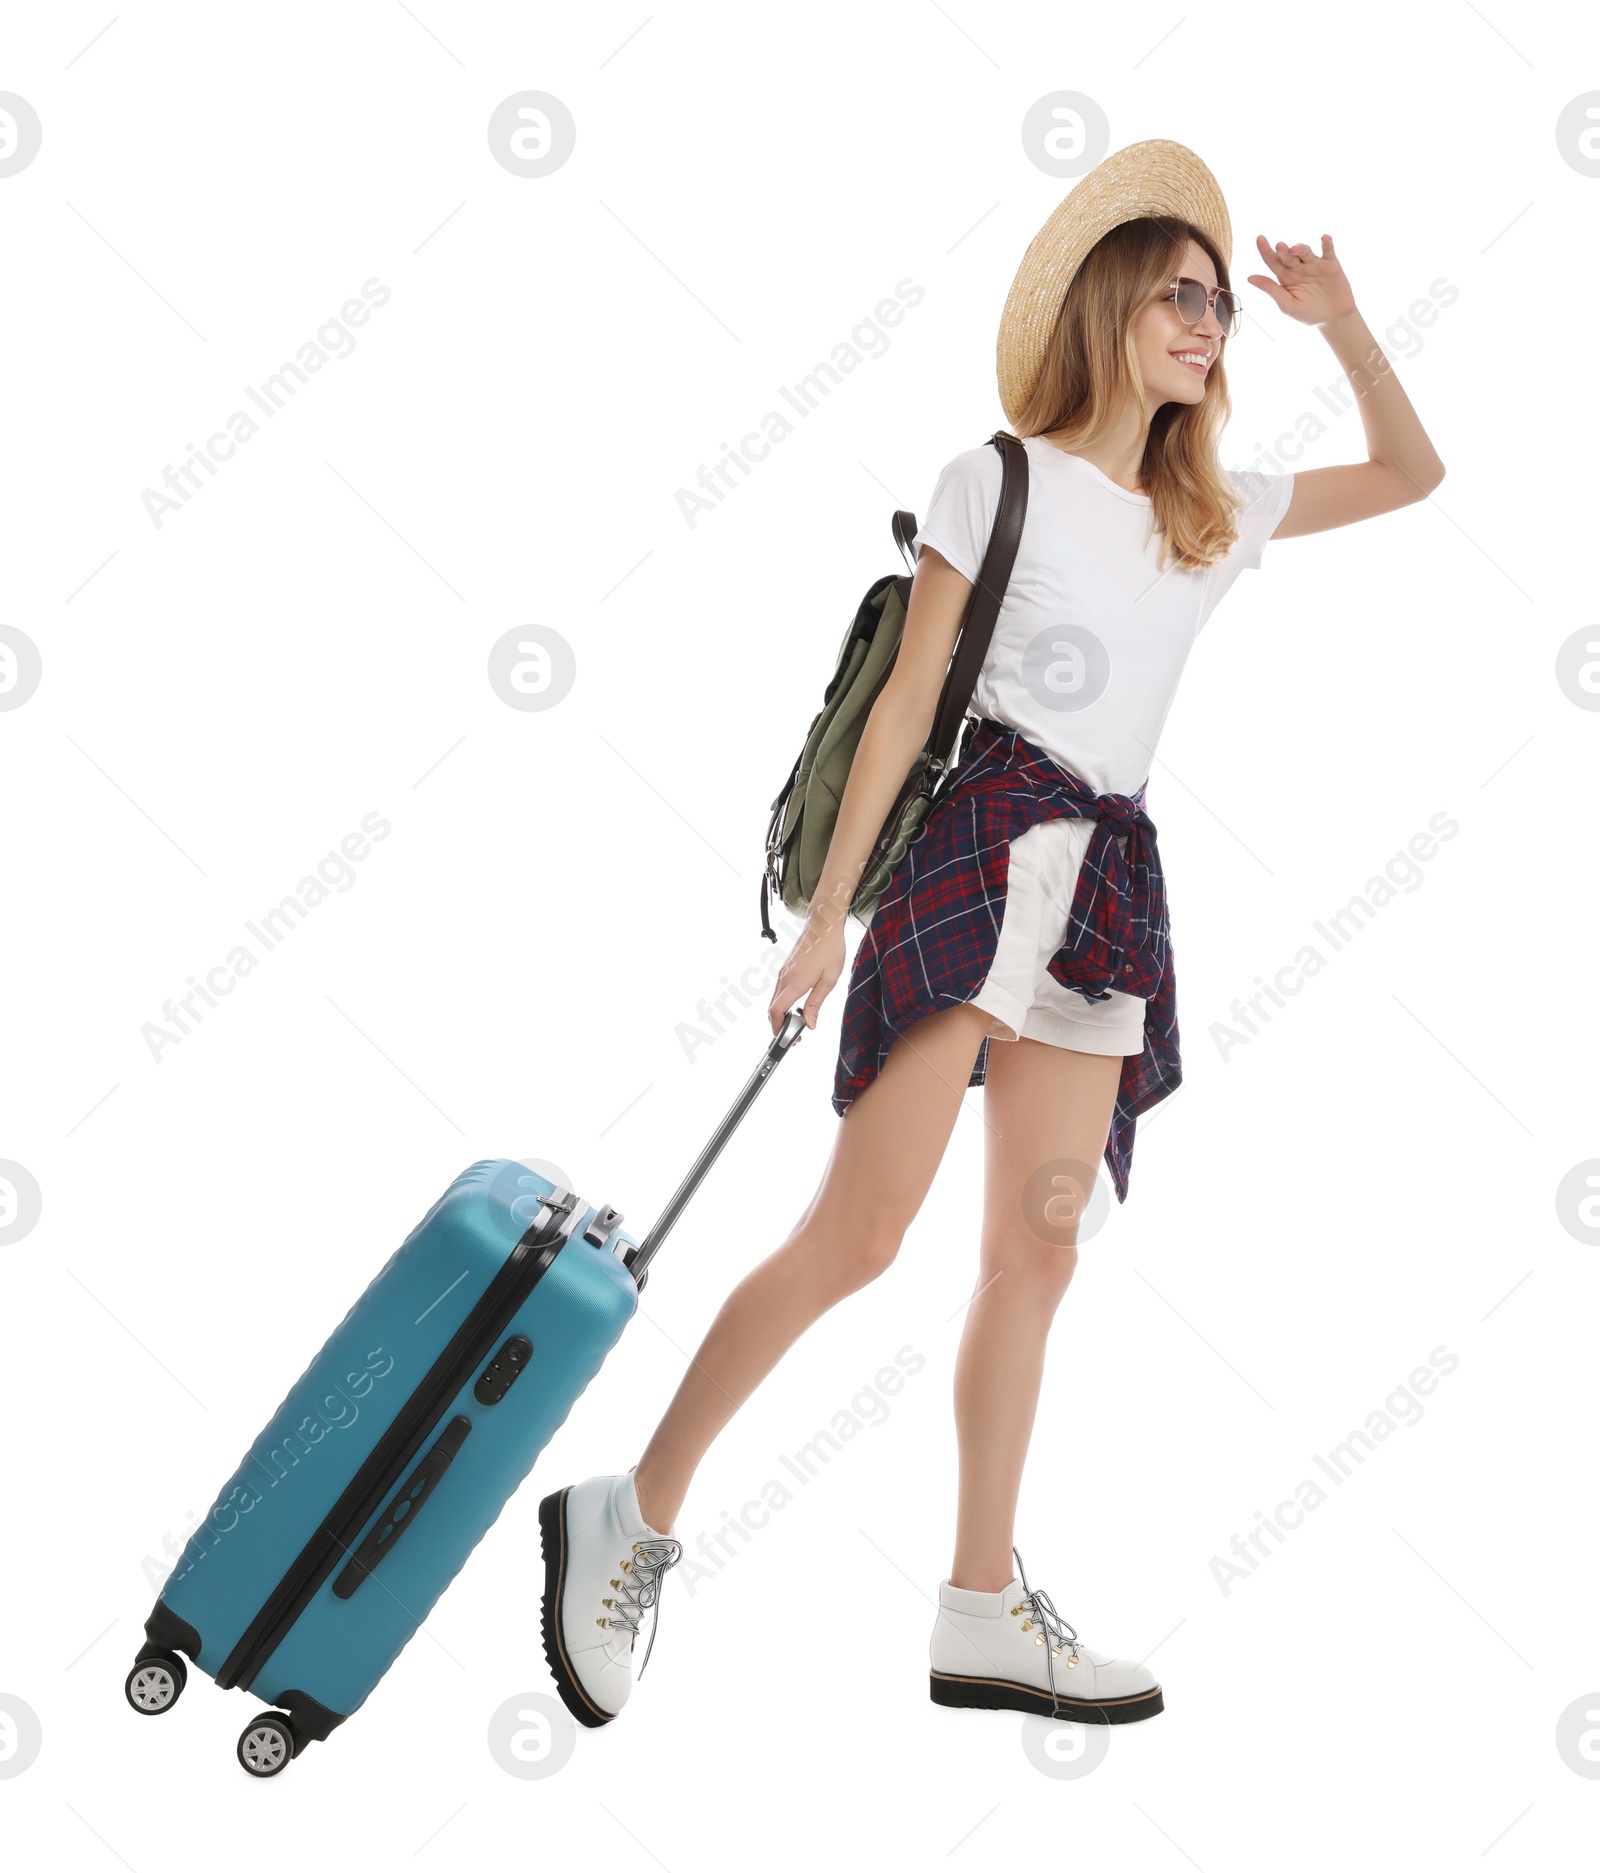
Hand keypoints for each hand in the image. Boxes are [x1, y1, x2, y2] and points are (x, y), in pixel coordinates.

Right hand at [768, 914, 844, 1034]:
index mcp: (795, 983)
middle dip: (779, 1025)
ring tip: (799, 1020)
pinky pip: (779, 990)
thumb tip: (810, 1024)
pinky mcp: (785, 968)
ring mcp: (783, 972)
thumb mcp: (829, 980)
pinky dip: (784, 1002)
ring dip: (782, 1013)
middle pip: (772, 1008)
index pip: (776, 1011)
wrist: (823, 924)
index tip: (788, 1038)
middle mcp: (784, 978)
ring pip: (775, 999)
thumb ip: (816, 1003)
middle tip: (796, 1034)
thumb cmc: (830, 949)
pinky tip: (799, 1004)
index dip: (778, 1028)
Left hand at [1246, 234, 1356, 327]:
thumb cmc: (1308, 313)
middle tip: (1279, 247)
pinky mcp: (1331, 264)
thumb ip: (1271, 290)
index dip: (1265, 250)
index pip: (1272, 261)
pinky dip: (1327, 243)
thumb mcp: (1287, 305)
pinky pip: (1328, 250)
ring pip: (1305, 251)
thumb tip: (1249, 277)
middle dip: (1283, 251)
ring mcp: (1314, 264)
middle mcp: (1298, 267)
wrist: (1333, 318)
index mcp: (1285, 277)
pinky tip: (1324, 238)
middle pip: (1288, 255)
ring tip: (1295, 249)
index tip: (1259, 239)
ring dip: (1301, 248)